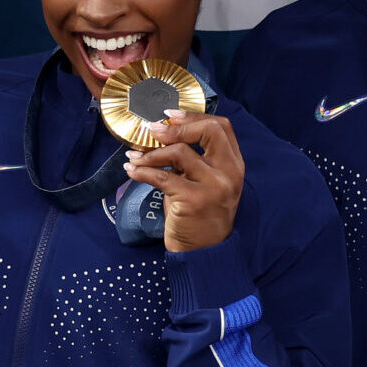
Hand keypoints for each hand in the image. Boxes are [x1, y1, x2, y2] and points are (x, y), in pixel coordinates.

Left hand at [127, 109, 245, 252]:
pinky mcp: (193, 200)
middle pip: (208, 130)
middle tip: (152, 130)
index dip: (195, 115)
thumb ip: (195, 159)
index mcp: (234, 164)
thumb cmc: (200, 214)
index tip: (170, 114)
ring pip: (179, 152)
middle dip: (176, 126)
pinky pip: (162, 177)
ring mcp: (213, 186)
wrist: (203, 252)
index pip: (221, 127)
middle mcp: (229, 173)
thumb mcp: (206, 182)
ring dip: (150, 153)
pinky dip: (141, 171)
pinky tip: (131, 171)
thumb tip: (162, 132)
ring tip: (134, 157)